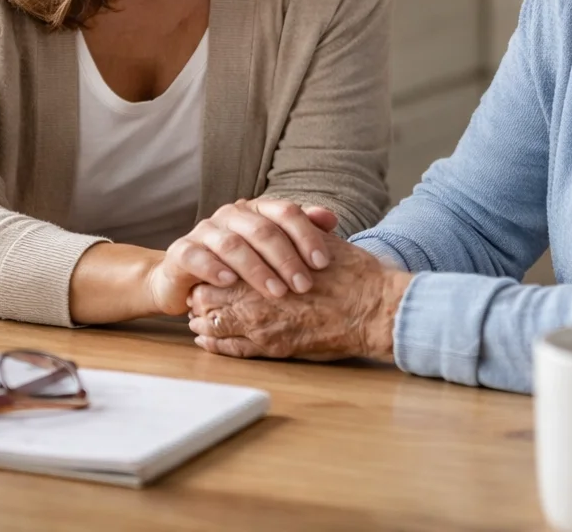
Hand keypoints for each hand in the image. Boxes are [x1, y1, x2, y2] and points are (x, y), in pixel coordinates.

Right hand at [150, 199, 338, 315]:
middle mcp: (230, 216)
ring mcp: (204, 232)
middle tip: (304, 285)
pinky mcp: (181, 251)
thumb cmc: (240, 268)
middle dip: (286, 259)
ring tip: (276, 292)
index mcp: (255, 210)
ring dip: (257, 269)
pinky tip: (229, 283)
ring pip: (232, 244)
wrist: (187, 280)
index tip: (323, 263)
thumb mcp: (271, 252)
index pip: (286, 212)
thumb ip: (299, 234)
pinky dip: (214, 269)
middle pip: (262, 229)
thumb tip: (330, 219)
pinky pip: (197, 257)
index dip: (307, 235)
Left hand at [187, 238, 411, 361]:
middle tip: (199, 296)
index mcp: (264, 268)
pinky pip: (232, 350)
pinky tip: (208, 342)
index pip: (218, 270)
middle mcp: (256, 299)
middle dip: (203, 297)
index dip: (211, 272)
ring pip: (214, 327)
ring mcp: (263, 327)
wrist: (373, 309)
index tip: (211, 272)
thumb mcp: (318, 239)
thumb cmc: (351, 274)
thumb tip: (276, 221)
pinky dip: (216, 345)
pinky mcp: (274, 349)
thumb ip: (292, 231)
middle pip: (208, 299)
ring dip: (205, 323)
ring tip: (200, 320)